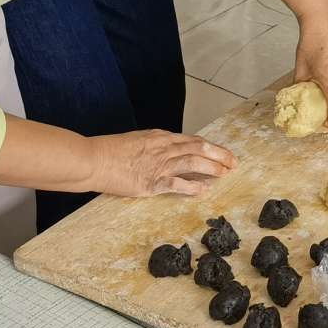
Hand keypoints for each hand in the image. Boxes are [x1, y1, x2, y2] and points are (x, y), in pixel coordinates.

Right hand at [86, 130, 237, 196]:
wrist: (93, 160)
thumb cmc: (110, 151)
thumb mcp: (137, 141)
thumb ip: (154, 146)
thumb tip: (168, 152)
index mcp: (160, 137)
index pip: (192, 140)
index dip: (211, 147)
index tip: (222, 153)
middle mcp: (163, 148)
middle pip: (199, 148)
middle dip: (219, 155)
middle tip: (233, 162)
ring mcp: (159, 165)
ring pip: (194, 162)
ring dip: (213, 168)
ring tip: (225, 174)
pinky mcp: (152, 182)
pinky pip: (178, 184)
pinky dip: (193, 186)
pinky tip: (204, 190)